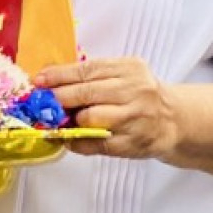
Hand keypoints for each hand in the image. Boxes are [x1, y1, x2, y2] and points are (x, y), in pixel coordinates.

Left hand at [32, 57, 182, 165]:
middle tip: (41, 102)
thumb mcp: (124, 75)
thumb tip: (50, 82)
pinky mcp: (132, 143)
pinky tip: (69, 138)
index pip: (89, 69)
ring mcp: (135, 118)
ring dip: (70, 121)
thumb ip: (93, 77)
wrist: (173, 119)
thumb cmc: (140, 95)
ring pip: (91, 118)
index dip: (60, 75)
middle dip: (59, 98)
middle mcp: (136, 91)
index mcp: (130, 69)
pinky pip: (95, 144)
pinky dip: (77, 142)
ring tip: (58, 121)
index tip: (39, 80)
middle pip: (87, 92)